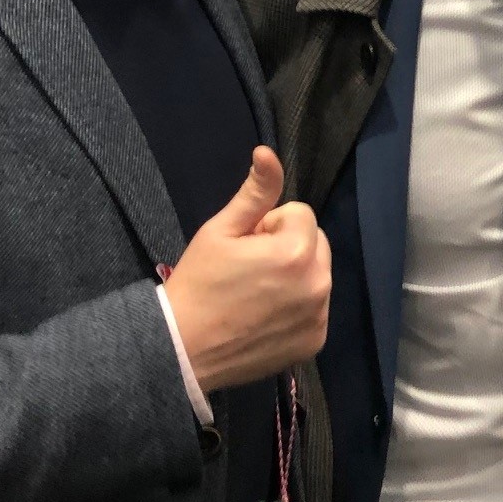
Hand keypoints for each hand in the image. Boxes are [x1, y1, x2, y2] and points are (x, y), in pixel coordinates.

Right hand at [162, 147, 330, 392]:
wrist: (183, 349)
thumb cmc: (198, 283)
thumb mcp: (220, 231)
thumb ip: (255, 192)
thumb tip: (267, 152)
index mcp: (297, 250)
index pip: (300, 214)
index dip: (269, 225)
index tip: (245, 246)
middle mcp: (319, 282)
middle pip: (315, 242)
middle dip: (288, 246)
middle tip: (250, 268)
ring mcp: (319, 315)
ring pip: (318, 274)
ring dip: (296, 275)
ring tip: (256, 292)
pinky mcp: (316, 340)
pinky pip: (316, 308)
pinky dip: (298, 307)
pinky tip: (266, 317)